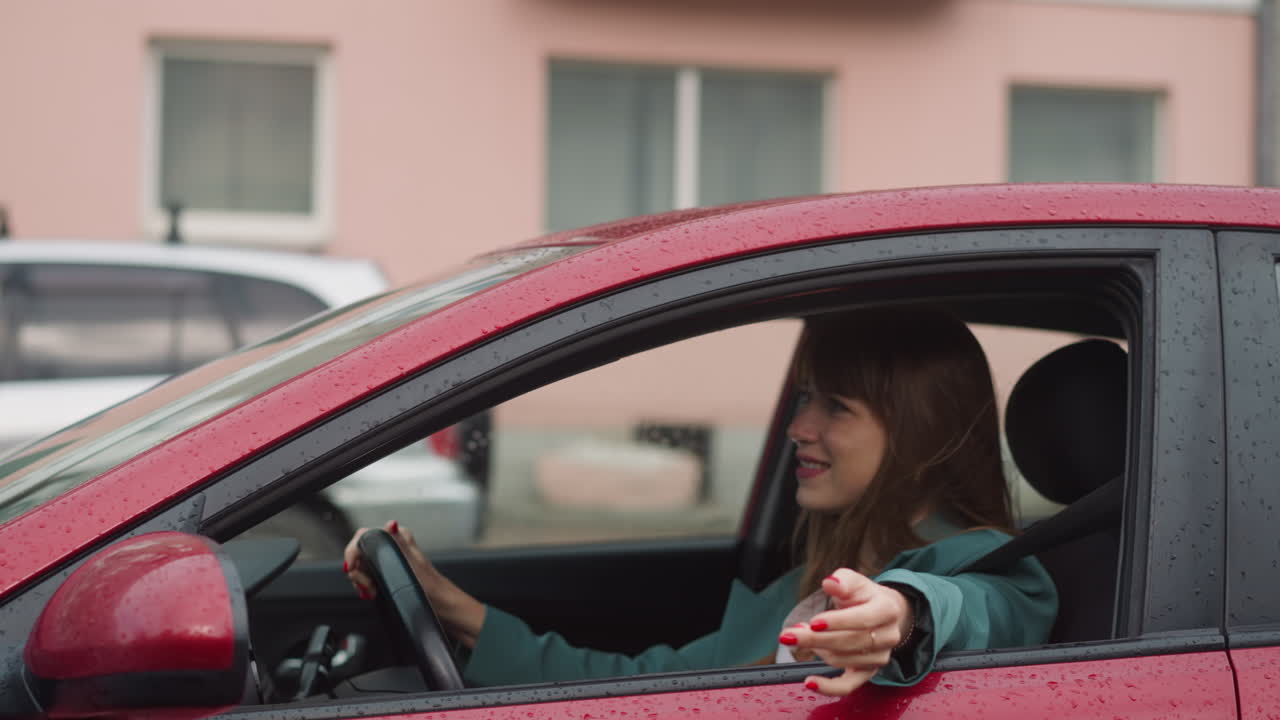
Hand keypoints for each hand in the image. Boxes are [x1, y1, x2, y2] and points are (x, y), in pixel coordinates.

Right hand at [343, 520, 485, 647]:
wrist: (443, 606)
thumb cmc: (431, 588)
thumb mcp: (411, 563)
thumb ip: (397, 543)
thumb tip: (391, 524)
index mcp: (398, 537)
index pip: (363, 536)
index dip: (354, 553)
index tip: (352, 568)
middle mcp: (393, 546)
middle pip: (359, 552)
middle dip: (358, 570)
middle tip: (368, 585)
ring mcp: (389, 561)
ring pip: (362, 566)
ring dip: (361, 580)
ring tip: (373, 591)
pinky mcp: (388, 575)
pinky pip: (368, 577)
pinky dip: (366, 586)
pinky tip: (373, 593)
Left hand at [778, 568, 913, 696]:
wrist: (884, 614)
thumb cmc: (865, 596)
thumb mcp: (855, 582)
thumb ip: (843, 581)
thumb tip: (831, 583)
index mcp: (887, 610)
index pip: (862, 620)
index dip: (837, 622)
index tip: (813, 623)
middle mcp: (887, 637)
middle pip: (848, 642)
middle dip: (815, 639)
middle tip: (789, 634)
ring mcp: (879, 657)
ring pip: (842, 659)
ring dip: (816, 649)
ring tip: (799, 636)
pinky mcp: (868, 672)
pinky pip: (849, 686)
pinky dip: (828, 687)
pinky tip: (810, 682)